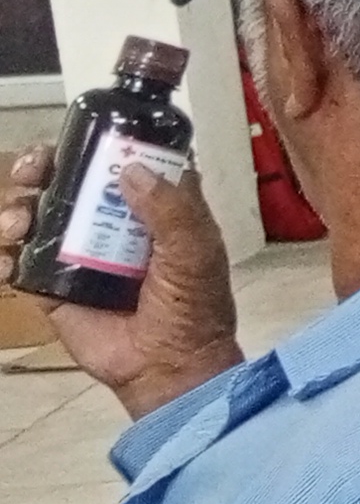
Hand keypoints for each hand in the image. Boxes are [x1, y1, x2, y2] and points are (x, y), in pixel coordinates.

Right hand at [0, 151, 240, 420]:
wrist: (167, 366)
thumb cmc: (193, 307)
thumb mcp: (197, 252)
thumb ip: (174, 209)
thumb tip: (132, 168)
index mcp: (150, 208)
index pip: (119, 160)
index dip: (98, 143)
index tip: (81, 138)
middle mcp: (110, 224)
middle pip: (65, 180)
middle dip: (39, 166)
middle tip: (31, 171)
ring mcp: (77, 253)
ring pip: (35, 213)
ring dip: (15, 207)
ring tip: (17, 222)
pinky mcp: (52, 285)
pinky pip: (17, 262)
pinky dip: (3, 256)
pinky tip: (6, 260)